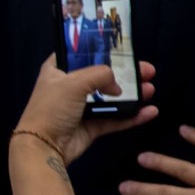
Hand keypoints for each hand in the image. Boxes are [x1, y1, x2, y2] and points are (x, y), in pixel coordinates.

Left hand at [8, 55, 158, 167]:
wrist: (43, 147)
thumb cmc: (52, 108)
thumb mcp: (74, 82)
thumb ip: (101, 75)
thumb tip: (117, 87)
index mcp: (58, 71)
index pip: (79, 54)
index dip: (98, 49)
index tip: (120, 47)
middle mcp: (69, 87)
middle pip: (102, 76)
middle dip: (126, 73)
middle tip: (147, 70)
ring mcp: (81, 108)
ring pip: (112, 98)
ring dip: (132, 94)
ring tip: (150, 89)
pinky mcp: (90, 127)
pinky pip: (115, 119)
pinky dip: (132, 116)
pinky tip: (149, 111)